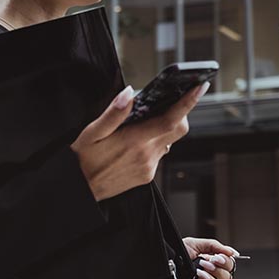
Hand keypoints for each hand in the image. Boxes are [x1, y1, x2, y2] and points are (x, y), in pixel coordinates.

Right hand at [71, 82, 208, 200]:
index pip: (171, 119)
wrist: (79, 191)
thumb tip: (130, 93)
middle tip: (166, 103)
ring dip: (165, 128)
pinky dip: (155, 142)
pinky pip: (160, 153)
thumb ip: (114, 112)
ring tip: (144, 122)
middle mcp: (146, 155)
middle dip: (179, 113)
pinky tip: (137, 141)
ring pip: (170, 141)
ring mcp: (149, 167)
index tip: (200, 87)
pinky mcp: (147, 175)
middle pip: (179, 129)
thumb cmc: (82, 159)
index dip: (189, 102)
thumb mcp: (92, 132)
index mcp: (134, 141)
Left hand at [183, 237, 238, 278]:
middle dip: (221, 267)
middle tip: (210, 261)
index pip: (230, 266)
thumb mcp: (195, 244)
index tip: (219, 256)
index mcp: (213, 263)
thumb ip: (214, 246)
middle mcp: (212, 276)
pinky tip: (200, 275)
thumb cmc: (178, 254)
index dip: (227, 261)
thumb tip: (231, 252)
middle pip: (229, 277)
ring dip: (215, 276)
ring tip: (202, 268)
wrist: (167, 263)